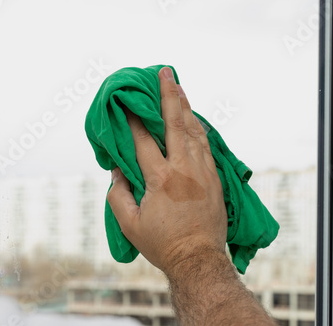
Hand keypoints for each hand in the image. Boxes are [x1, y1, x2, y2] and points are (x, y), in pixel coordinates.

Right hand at [106, 67, 227, 274]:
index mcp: (161, 179)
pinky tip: (195, 120)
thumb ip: (118, 194)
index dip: (134, 119)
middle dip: (169, 95)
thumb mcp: (130, 224)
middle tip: (166, 73)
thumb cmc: (162, 244)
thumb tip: (117, 172)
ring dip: (186, 107)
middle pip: (176, 124)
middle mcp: (184, 169)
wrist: (198, 258)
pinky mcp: (215, 178)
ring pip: (195, 131)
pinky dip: (199, 129)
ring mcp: (203, 172)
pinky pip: (207, 145)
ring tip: (180, 88)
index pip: (144, 140)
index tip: (128, 103)